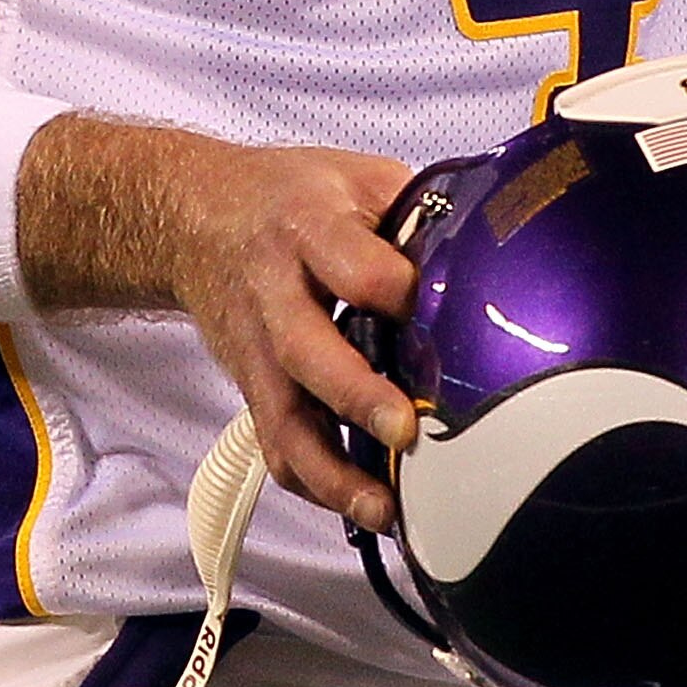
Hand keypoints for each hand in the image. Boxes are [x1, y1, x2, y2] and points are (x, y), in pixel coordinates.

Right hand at [163, 135, 420, 530]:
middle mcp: (275, 293)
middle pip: (307, 352)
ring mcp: (257, 348)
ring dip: (332, 471)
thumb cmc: (291, 199)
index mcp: (309, 229)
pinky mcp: (251, 387)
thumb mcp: (356, 178)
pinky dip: (316, 484)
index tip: (449, 316)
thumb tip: (491, 257)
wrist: (195, 219)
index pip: (357, 267)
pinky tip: (360, 507)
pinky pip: (276, 446)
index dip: (402, 293)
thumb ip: (417, 215)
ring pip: (284, 419)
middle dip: (356, 397)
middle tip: (405, 430)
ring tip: (384, 507)